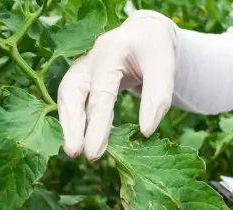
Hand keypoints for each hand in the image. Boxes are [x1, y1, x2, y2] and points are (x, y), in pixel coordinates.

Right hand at [57, 10, 176, 159]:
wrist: (146, 34)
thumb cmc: (155, 50)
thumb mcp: (164, 67)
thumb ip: (157, 97)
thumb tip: (145, 132)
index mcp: (111, 52)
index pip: (101, 92)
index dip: (97, 124)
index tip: (94, 152)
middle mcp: (91, 59)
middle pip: (72, 92)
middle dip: (71, 125)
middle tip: (76, 153)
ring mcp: (83, 68)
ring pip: (68, 96)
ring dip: (69, 124)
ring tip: (74, 151)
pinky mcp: (84, 79)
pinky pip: (75, 101)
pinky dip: (77, 120)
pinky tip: (83, 140)